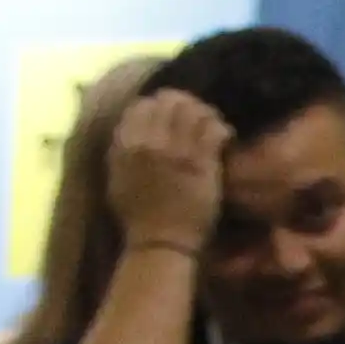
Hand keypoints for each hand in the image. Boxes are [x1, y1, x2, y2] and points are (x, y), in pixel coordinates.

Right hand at [101, 81, 231, 251]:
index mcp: (125, 145)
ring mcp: (176, 151)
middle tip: (197, 113)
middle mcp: (149, 142)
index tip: (170, 112)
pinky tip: (226, 137)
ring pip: (194, 111)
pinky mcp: (201, 163)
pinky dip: (222, 128)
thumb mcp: (117, 177)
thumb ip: (124, 149)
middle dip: (186, 103)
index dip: (159, 104)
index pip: (142, 105)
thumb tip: (134, 125)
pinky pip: (214, 130)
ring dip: (207, 113)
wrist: (160, 242)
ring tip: (212, 123)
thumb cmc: (138, 215)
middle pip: (170, 102)